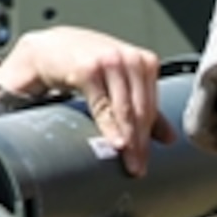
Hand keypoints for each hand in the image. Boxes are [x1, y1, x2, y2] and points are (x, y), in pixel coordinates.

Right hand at [0, 26, 175, 175]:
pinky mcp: (89, 68)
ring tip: (129, 162)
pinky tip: (115, 143)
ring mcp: (110, 61)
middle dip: (140, 143)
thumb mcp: (117, 84)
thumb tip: (169, 139)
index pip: (151, 106)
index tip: (147, 160)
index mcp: (143, 62)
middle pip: (140, 110)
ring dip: (128, 140)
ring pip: (125, 110)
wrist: (46, 48)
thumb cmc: (83, 64)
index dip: (151, 136)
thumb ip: (142, 107)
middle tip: (138, 168)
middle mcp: (129, 59)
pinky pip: (103, 106)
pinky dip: (110, 127)